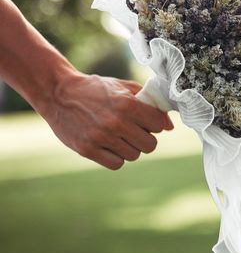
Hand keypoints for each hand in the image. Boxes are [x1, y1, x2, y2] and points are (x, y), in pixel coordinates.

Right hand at [41, 72, 172, 169]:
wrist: (58, 93)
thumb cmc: (96, 89)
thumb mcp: (124, 87)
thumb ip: (150, 104)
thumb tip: (170, 126)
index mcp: (127, 104)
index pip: (158, 126)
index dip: (154, 124)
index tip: (145, 121)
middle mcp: (116, 122)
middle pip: (150, 145)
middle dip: (145, 139)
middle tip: (134, 131)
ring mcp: (101, 138)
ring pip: (134, 155)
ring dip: (130, 148)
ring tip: (119, 136)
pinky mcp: (87, 150)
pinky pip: (116, 164)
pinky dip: (116, 157)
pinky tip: (109, 145)